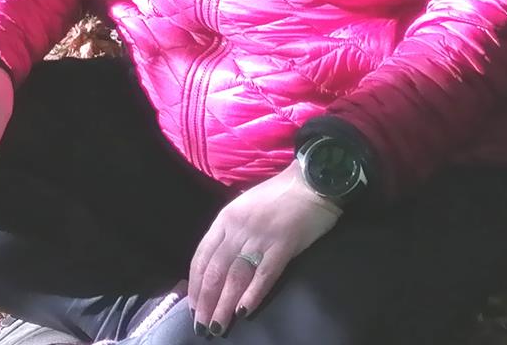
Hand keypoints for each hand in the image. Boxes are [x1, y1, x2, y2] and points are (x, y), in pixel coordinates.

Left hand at [187, 162, 341, 334]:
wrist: (312, 180)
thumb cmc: (279, 194)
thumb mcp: (244, 207)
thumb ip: (231, 231)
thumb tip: (218, 263)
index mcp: (225, 219)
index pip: (202, 256)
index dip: (196, 285)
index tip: (193, 307)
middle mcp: (238, 229)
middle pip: (215, 271)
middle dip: (206, 302)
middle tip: (203, 326)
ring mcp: (260, 237)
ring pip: (235, 276)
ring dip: (224, 305)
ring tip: (219, 326)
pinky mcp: (284, 245)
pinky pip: (264, 274)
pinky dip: (252, 294)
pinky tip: (244, 312)